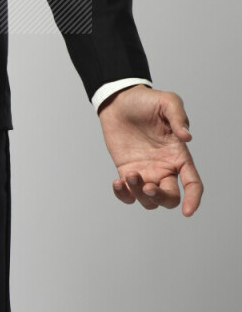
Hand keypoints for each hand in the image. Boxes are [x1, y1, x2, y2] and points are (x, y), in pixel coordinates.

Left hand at [98, 85, 202, 215]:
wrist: (119, 99)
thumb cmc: (146, 101)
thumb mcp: (167, 101)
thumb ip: (179, 118)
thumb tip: (187, 138)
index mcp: (179, 155)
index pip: (193, 183)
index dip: (193, 199)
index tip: (187, 211)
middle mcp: (164, 167)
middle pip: (169, 198)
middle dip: (160, 198)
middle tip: (148, 186)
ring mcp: (145, 171)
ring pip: (148, 200)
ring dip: (139, 194)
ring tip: (130, 174)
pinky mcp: (127, 170)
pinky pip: (128, 193)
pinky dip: (123, 195)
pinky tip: (117, 183)